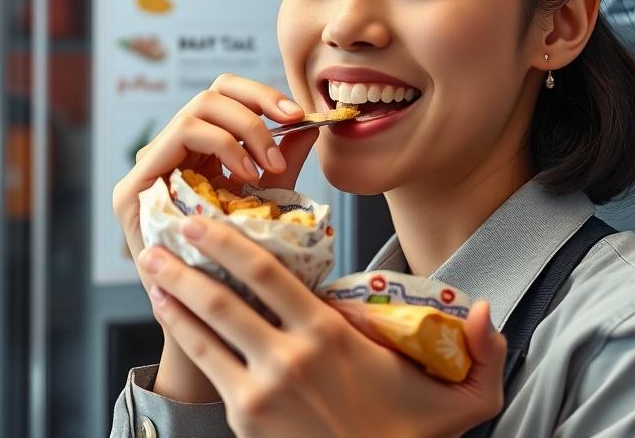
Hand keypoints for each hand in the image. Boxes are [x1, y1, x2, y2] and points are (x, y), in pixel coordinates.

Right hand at [112, 73, 317, 401]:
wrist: (212, 324)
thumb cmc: (240, 265)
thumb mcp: (267, 203)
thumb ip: (281, 163)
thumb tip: (308, 125)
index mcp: (200, 153)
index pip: (225, 96)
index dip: (261, 94)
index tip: (298, 114)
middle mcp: (170, 156)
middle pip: (210, 93)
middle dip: (256, 106)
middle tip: (288, 128)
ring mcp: (149, 171)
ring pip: (195, 111)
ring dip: (242, 130)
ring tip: (267, 164)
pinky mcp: (133, 190)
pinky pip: (177, 139)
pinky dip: (220, 146)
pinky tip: (245, 175)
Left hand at [138, 216, 507, 437]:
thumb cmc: (410, 434)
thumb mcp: (461, 398)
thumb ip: (484, 352)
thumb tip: (486, 309)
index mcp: (329, 338)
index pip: (269, 275)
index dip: (229, 242)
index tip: (203, 219)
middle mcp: (287, 360)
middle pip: (223, 299)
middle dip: (184, 262)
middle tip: (159, 234)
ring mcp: (260, 392)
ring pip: (204, 332)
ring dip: (172, 296)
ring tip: (148, 269)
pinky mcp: (245, 420)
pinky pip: (205, 366)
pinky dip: (182, 335)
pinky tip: (168, 314)